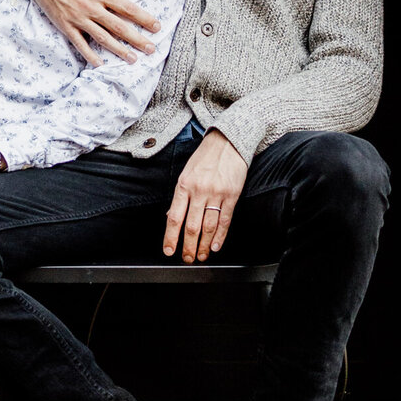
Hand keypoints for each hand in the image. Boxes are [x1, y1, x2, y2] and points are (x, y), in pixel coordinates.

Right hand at [18, 0, 160, 64]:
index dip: (143, 18)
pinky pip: (80, 44)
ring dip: (119, 50)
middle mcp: (91, 7)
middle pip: (119, 27)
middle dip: (137, 39)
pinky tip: (100, 64)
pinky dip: (90, 55)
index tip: (156, 26)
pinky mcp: (65, 25)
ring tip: (133, 59)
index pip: (127, 8)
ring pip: (102, 38)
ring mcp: (77, 18)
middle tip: (151, 49)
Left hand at [164, 131, 247, 261]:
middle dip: (188, 246)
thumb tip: (171, 218)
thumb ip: (180, 196)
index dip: (171, 236)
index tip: (169, 250)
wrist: (227, 142)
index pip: (174, 217)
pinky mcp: (232, 195)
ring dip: (204, 245)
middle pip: (192, 226)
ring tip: (201, 256)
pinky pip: (225, 220)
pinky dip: (220, 236)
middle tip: (187, 258)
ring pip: (208, 227)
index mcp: (184, 185)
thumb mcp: (186, 173)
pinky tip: (215, 246)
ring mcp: (216, 194)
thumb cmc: (205, 157)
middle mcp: (199, 190)